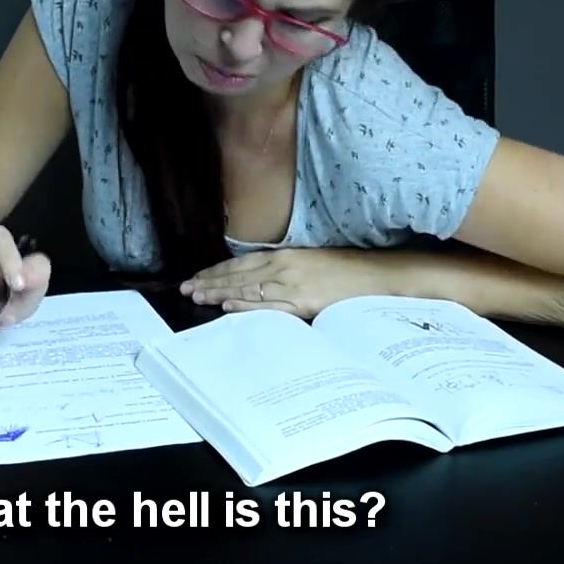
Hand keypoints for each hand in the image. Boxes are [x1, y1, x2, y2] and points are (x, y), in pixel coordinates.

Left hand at [178, 248, 386, 319]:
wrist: (378, 277)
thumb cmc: (347, 273)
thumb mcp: (312, 265)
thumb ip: (286, 271)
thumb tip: (259, 283)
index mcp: (287, 256)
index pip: (242, 263)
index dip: (218, 270)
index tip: (197, 277)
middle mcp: (285, 266)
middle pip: (239, 274)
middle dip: (211, 281)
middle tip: (185, 288)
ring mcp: (293, 284)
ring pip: (248, 289)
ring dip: (220, 293)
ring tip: (197, 297)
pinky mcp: (304, 302)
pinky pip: (270, 306)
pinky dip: (247, 306)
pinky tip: (229, 307)